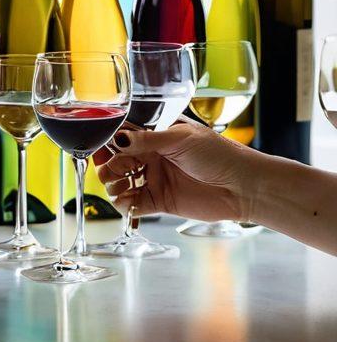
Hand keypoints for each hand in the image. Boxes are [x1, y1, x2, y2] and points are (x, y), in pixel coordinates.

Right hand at [95, 119, 253, 222]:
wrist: (242, 186)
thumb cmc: (218, 154)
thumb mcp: (181, 139)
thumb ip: (147, 140)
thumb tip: (118, 138)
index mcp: (155, 136)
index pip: (122, 137)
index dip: (107, 143)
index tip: (98, 148)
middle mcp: (151, 157)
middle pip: (116, 161)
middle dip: (108, 166)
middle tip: (109, 172)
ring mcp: (155, 179)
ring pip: (121, 183)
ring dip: (113, 186)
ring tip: (119, 188)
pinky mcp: (160, 202)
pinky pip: (134, 205)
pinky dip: (124, 205)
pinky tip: (126, 202)